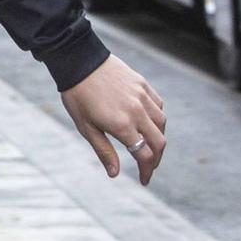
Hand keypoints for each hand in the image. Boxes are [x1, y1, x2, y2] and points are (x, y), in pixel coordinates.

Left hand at [59, 54, 166, 183]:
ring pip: (162, 124)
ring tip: (148, 145)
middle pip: (159, 143)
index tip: (144, 180)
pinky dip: (158, 118)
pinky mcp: (143, 84)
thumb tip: (114, 174)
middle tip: (148, 167)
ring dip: (159, 138)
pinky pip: (158, 105)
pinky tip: (148, 122)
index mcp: (122, 125)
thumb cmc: (77, 96)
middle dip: (156, 159)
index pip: (145, 156)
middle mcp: (137, 112)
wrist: (79, 60)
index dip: (147, 171)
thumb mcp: (85, 127)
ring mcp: (142, 96)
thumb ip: (104, 151)